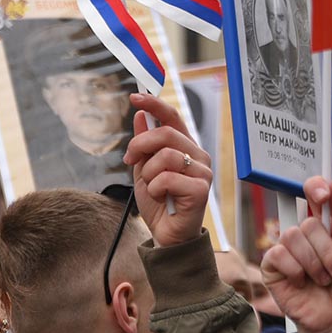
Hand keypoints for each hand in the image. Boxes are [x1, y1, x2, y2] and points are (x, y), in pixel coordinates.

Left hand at [122, 93, 212, 246]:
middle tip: (129, 161)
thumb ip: (143, 145)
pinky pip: (167, 178)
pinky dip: (156, 189)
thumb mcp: (144, 170)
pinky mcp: (201, 189)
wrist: (166, 235)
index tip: (134, 96)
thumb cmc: (159, 203)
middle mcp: (198, 156)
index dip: (154, 104)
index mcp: (186, 147)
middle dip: (140, 145)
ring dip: (148, 173)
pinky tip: (163, 198)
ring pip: (165, 156)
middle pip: (165, 134)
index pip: (173, 117)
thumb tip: (140, 116)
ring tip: (152, 187)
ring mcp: (202, 172)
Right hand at [261, 177, 331, 332]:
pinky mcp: (272, 267)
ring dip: (314, 263)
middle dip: (327, 250)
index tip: (323, 195)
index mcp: (325, 226)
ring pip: (293, 237)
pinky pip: (279, 254)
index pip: (313, 195)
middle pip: (308, 222)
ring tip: (322, 280)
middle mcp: (304, 235)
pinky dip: (296, 270)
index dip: (314, 189)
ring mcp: (286, 250)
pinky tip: (301, 283)